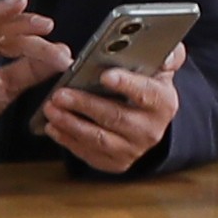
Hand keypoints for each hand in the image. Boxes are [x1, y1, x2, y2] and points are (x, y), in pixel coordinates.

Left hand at [33, 57, 178, 173]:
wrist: (147, 118)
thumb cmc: (147, 84)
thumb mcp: (159, 67)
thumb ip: (166, 54)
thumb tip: (165, 55)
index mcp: (163, 102)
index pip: (146, 93)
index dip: (126, 84)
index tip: (105, 76)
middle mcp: (151, 130)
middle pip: (116, 117)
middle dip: (85, 105)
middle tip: (60, 94)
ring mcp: (133, 149)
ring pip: (99, 139)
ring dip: (71, 124)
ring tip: (51, 110)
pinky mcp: (116, 162)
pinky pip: (89, 153)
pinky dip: (68, 140)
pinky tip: (53, 127)